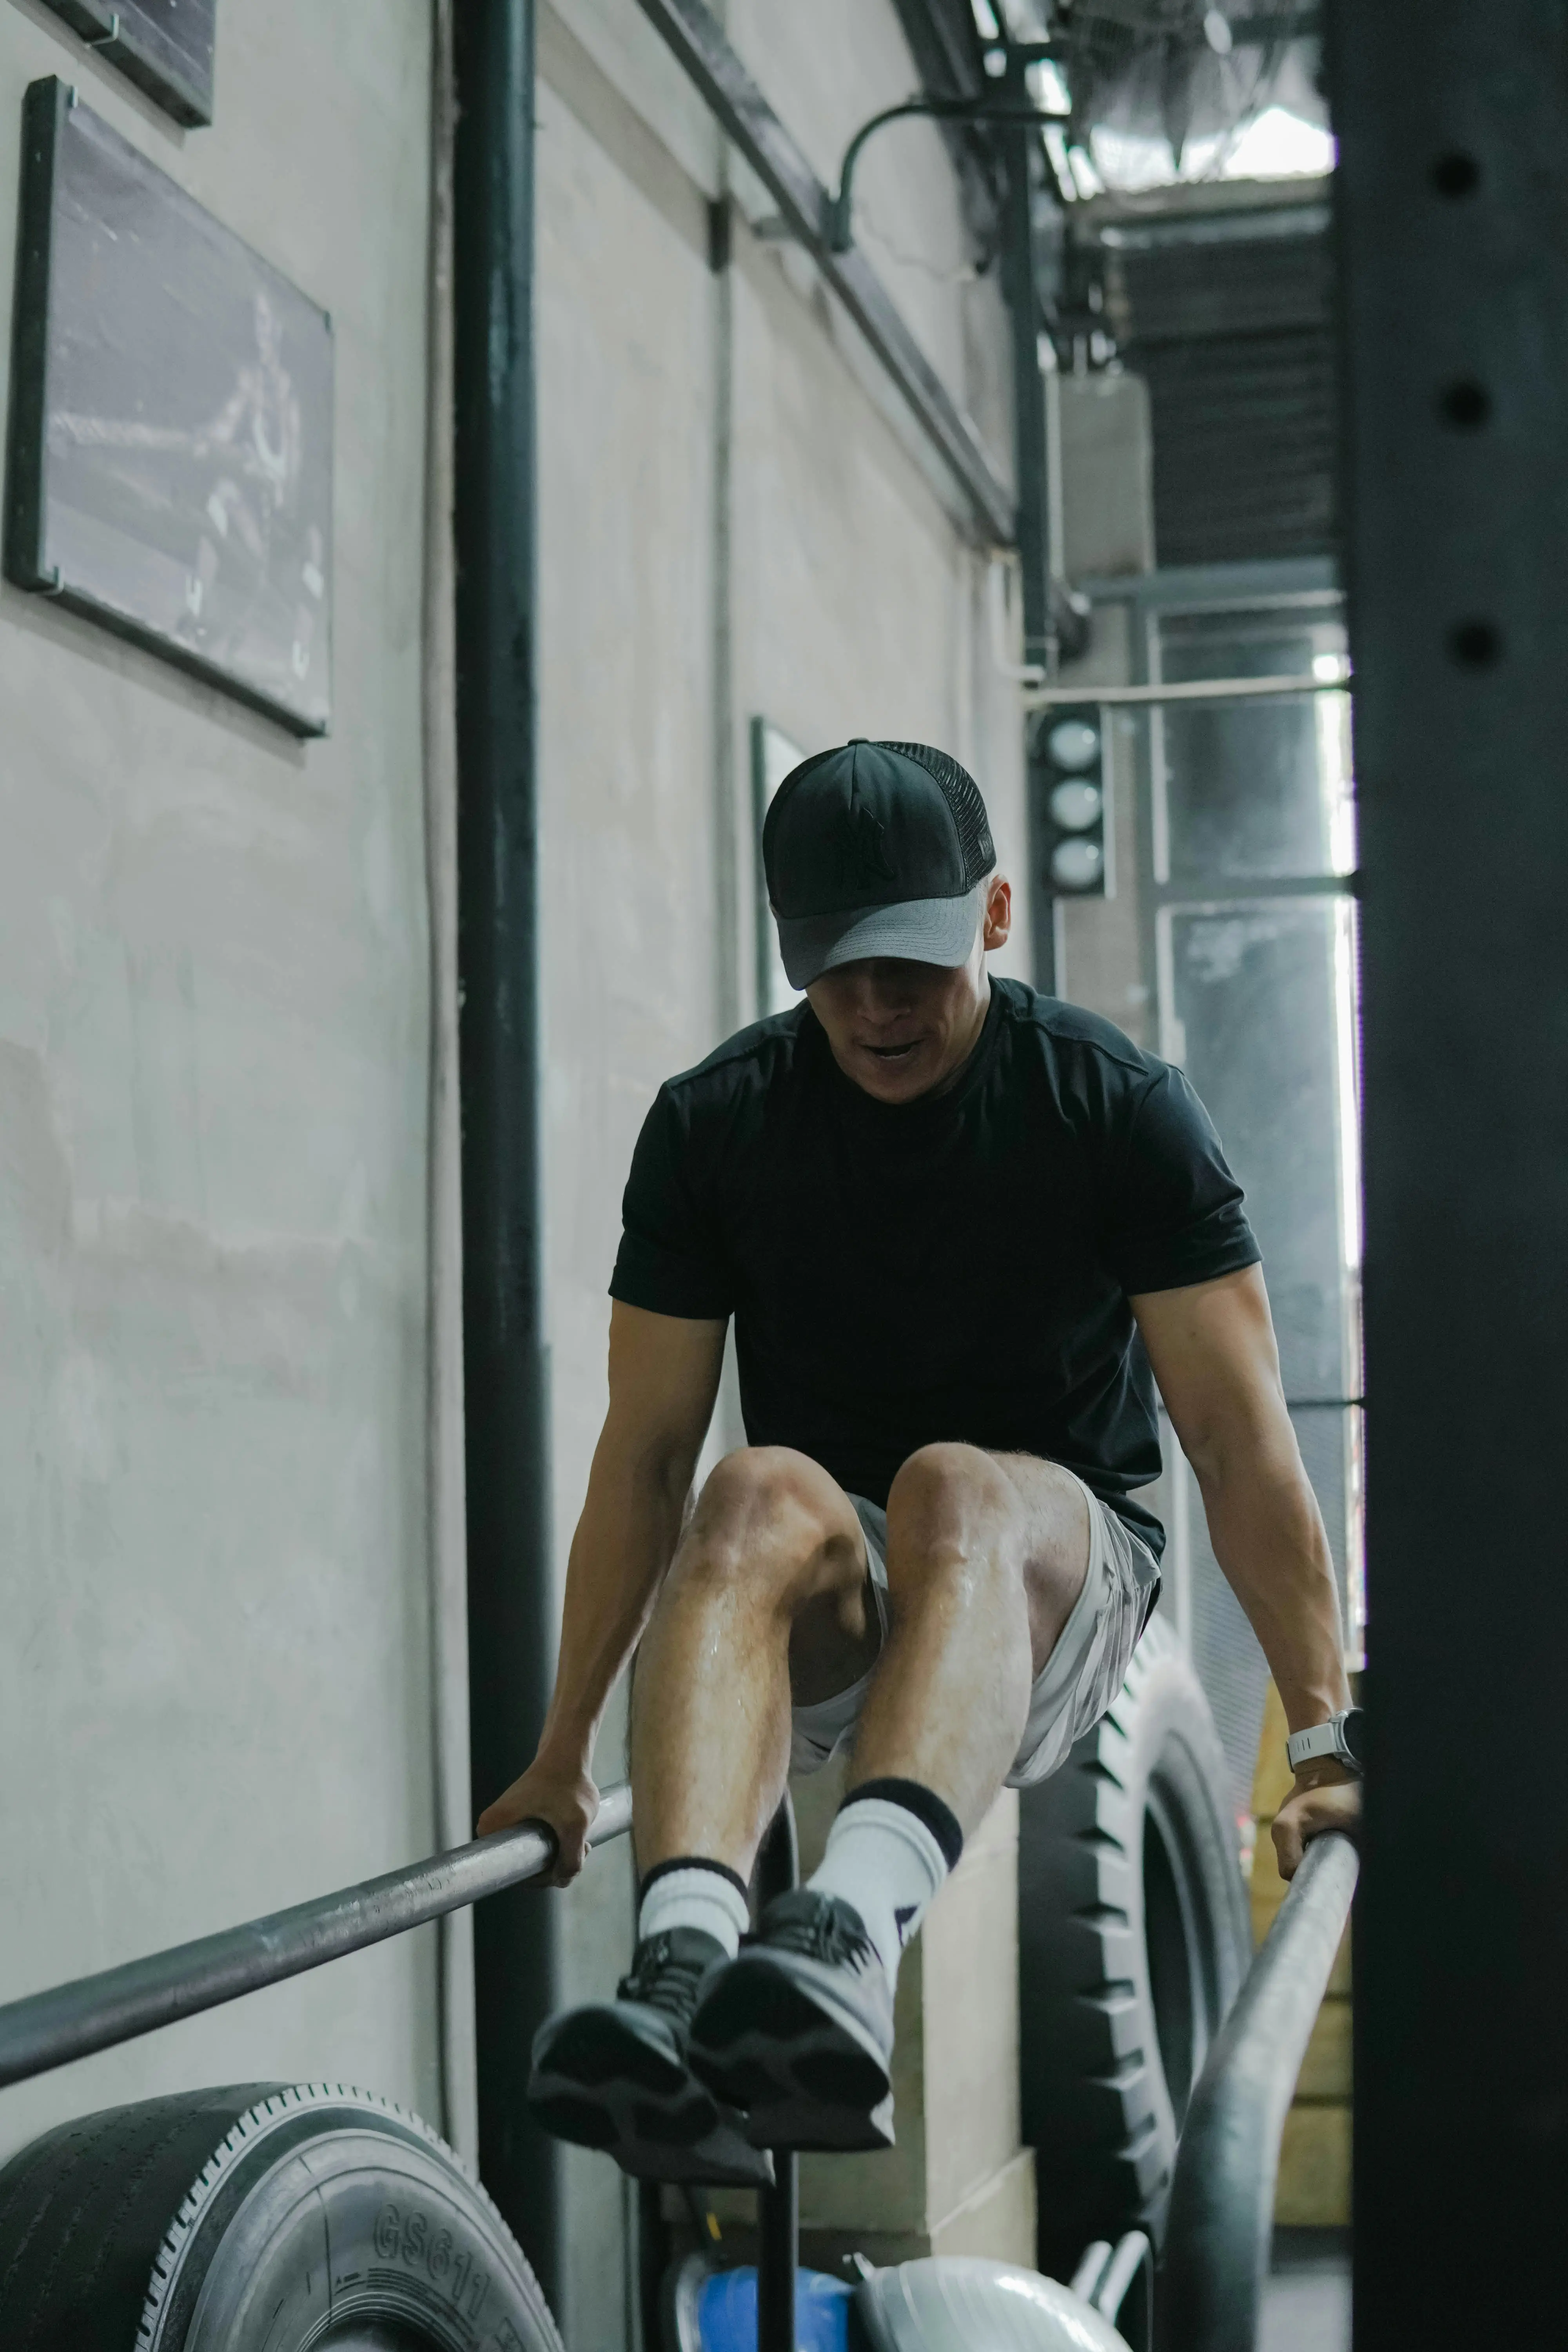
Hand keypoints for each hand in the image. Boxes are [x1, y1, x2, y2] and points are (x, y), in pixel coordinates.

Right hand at [476, 1753, 600, 1886]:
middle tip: (581, 1847)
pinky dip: (559, 1846)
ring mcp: (505, 1827)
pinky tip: (577, 1834)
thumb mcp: (575, 1825)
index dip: (545, 1875)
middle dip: (556, 1865)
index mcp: (491, 1830)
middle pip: (526, 1868)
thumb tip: (562, 1880)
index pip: (516, 1873)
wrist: (567, 1753)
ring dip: (562, 1856)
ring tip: (582, 1839)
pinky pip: (537, 1847)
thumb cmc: (567, 1783)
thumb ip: (571, 1861)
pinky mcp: (519, 1823)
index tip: (566, 1858)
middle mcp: (491, 1831)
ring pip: (536, 1859)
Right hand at [1271, 1761, 1360, 1880]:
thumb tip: (1361, 1873)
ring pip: (1292, 1859)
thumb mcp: (1354, 1819)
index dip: (1313, 1877)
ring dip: (1310, 1861)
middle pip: (1290, 1867)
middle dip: (1312, 1870)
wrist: (1330, 1767)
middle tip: (1335, 1865)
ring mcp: (1279, 1828)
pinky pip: (1294, 1850)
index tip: (1334, 1872)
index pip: (1291, 1871)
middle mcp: (1278, 1829)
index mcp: (1288, 1827)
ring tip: (1332, 1855)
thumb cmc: (1343, 1792)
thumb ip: (1358, 1846)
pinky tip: (1325, 1847)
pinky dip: (1307, 1853)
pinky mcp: (1285, 1826)